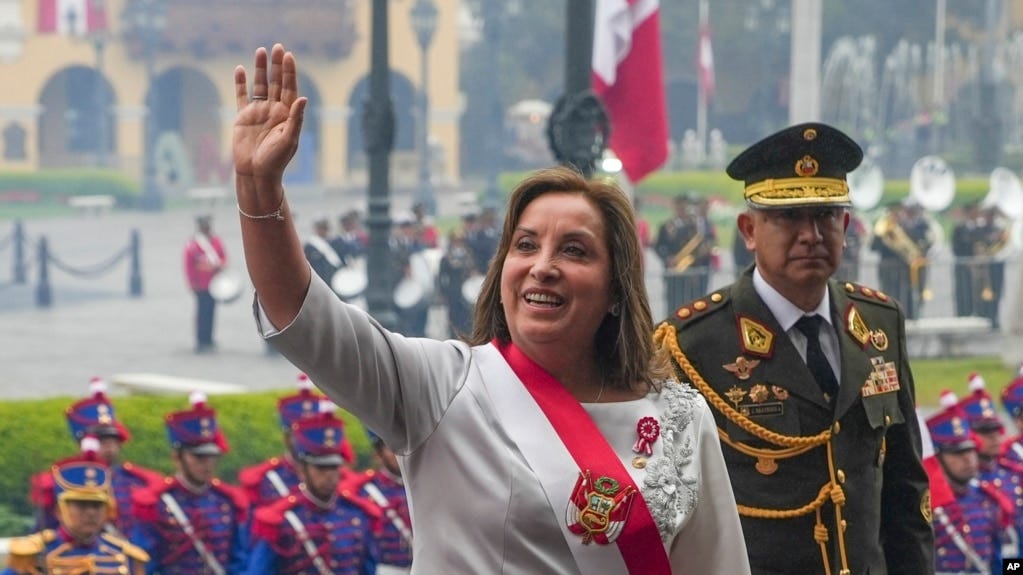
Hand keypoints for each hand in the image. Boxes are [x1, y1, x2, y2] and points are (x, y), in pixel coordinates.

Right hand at [233, 43, 306, 182]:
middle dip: (276, 65)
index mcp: (287, 113)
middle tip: (277, 47)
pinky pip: (241, 95)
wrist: (256, 172)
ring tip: (260, 50)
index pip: (290, 88)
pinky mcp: (243, 116)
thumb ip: (295, 118)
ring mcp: (258, 111)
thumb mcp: (289, 139)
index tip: (288, 56)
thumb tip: (303, 98)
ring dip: (260, 69)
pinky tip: (241, 69)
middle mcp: (274, 109)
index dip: (289, 72)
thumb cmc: (276, 159)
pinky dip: (240, 83)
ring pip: (260, 85)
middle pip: (276, 82)